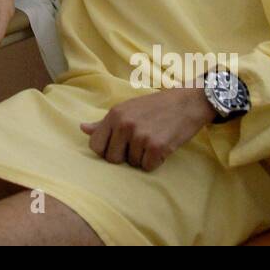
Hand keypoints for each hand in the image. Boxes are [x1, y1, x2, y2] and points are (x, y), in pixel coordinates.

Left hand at [80, 88, 215, 171]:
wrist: (187, 102)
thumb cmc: (156, 106)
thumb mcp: (127, 109)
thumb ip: (104, 122)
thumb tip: (82, 128)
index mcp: (114, 115)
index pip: (95, 145)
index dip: (106, 151)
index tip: (118, 147)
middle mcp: (124, 124)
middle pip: (112, 159)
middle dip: (125, 157)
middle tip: (138, 144)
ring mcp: (140, 136)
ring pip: (132, 163)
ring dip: (143, 157)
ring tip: (153, 140)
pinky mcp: (156, 147)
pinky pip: (148, 167)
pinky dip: (156, 161)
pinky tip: (162, 146)